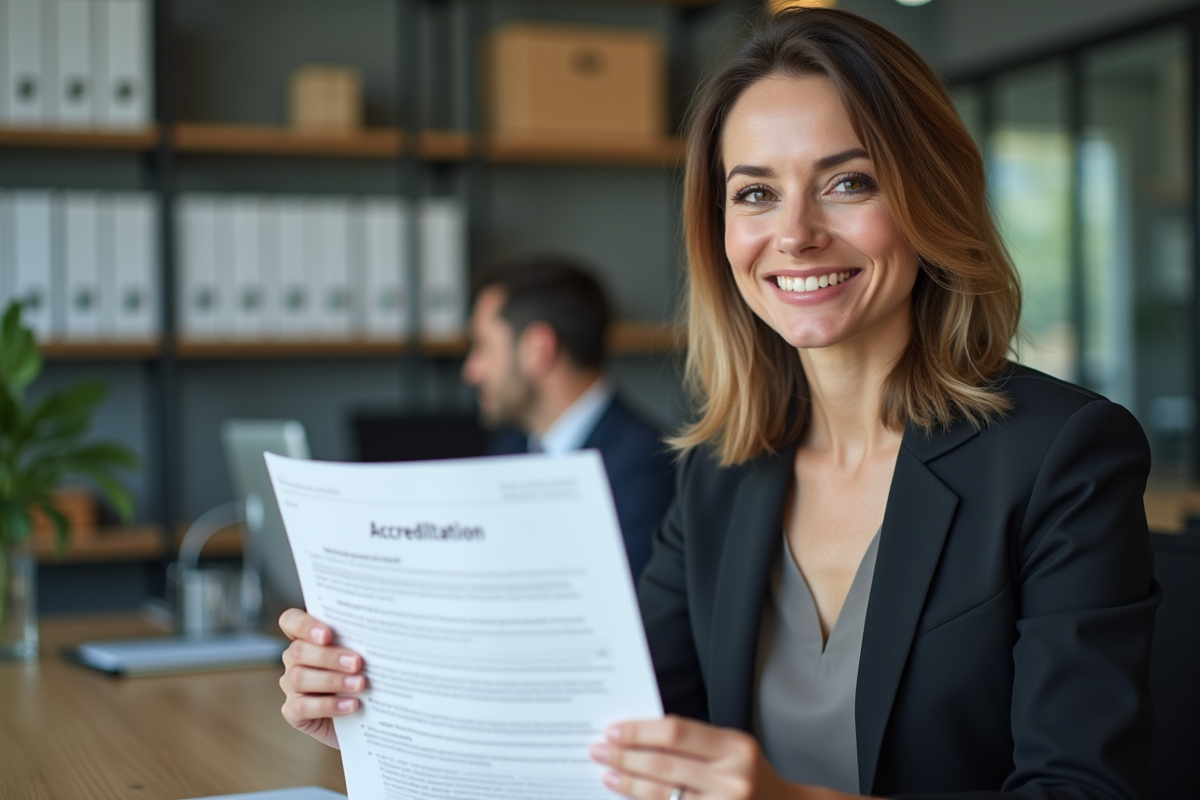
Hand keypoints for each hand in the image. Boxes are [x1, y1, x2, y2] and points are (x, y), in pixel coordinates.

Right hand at [278, 608, 366, 749]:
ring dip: (332, 680)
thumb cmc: (363, 677)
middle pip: (298, 651)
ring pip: (299, 678)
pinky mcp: (293, 713)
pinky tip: (351, 705)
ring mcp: (291, 687)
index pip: (291, 621)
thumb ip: (358, 644)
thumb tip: (375, 637)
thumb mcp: (361, 657)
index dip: (304, 625)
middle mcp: (294, 660)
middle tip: (357, 662)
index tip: (327, 634)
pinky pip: (302, 707)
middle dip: (329, 656)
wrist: (362, 718)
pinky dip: (328, 706)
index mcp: (307, 638)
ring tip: (360, 684)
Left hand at [590, 715, 825, 799]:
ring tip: (606, 772)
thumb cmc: (746, 773)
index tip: (613, 730)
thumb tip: (636, 734)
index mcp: (734, 746)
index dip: (639, 730)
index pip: (675, 731)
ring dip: (627, 782)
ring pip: (661, 794)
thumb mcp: (730, 748)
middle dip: (624, 756)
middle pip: (663, 763)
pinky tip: (625, 793)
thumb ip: (692, 741)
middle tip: (598, 749)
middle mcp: (732, 777)